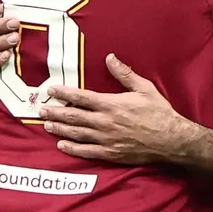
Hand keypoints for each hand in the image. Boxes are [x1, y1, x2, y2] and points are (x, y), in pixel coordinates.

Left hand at [40, 54, 196, 164]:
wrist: (171, 140)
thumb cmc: (159, 112)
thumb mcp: (144, 88)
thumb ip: (124, 74)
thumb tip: (109, 58)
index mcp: (112, 104)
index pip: (82, 97)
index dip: (65, 93)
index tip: (51, 90)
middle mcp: (105, 122)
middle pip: (74, 116)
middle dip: (56, 112)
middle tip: (40, 109)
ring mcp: (106, 139)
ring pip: (77, 133)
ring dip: (60, 128)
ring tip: (46, 124)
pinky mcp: (110, 153)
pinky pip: (87, 151)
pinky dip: (72, 148)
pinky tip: (61, 145)